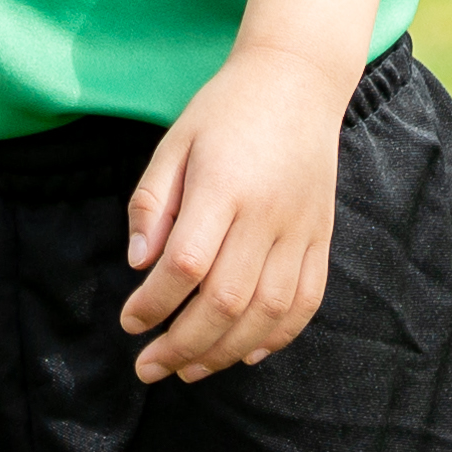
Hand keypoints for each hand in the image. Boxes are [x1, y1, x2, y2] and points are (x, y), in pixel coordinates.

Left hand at [118, 38, 353, 383]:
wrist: (297, 82)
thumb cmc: (224, 112)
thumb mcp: (173, 144)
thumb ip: (152, 204)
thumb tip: (138, 266)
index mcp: (223, 187)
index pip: (187, 264)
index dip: (155, 304)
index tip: (130, 322)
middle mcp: (268, 214)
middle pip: (227, 300)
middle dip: (183, 344)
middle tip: (149, 367)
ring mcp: (301, 229)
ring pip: (268, 311)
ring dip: (226, 351)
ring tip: (190, 369)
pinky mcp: (322, 237)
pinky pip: (306, 301)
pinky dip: (277, 336)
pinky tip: (246, 354)